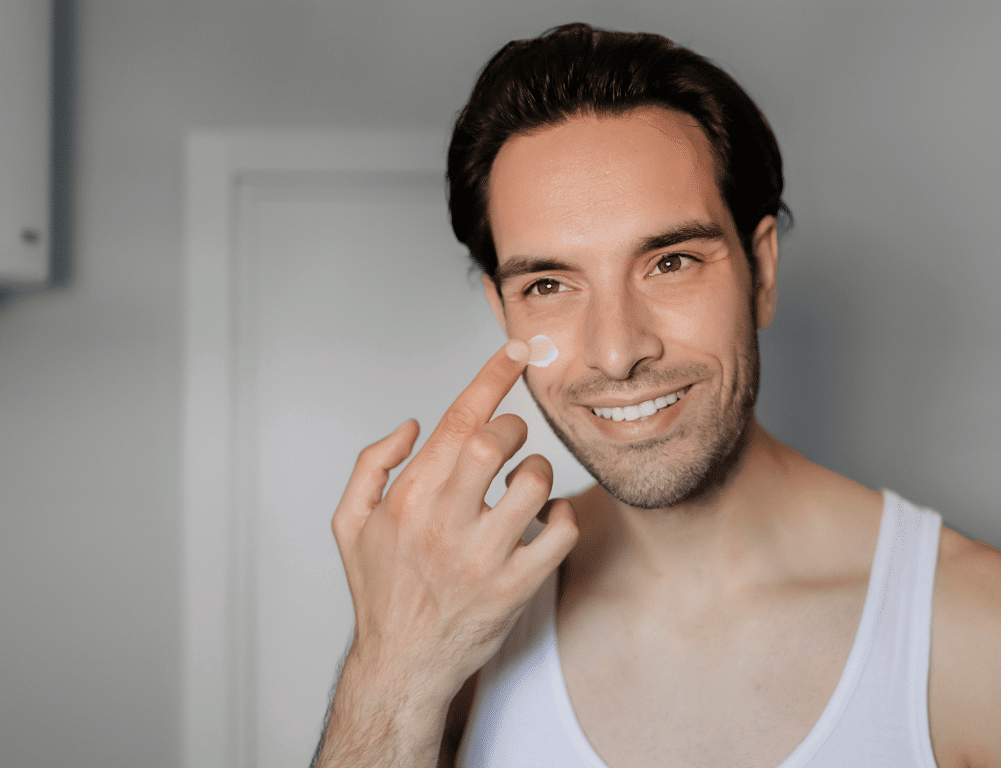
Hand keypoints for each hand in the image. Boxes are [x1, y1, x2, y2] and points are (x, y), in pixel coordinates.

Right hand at [316, 340, 577, 766]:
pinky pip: (560, 532)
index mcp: (407, 499)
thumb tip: (414, 424)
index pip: (456, 421)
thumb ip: (372, 464)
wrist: (402, 667)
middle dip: (513, 428)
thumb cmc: (380, 591)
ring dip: (537, 472)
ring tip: (521, 485)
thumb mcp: (350, 524)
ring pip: (535, 483)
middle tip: (510, 441)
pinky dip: (562, 517)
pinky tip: (544, 521)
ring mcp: (482, 558)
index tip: (515, 350)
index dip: (490, 377)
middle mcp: (443, 524)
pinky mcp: (515, 588)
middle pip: (495, 442)